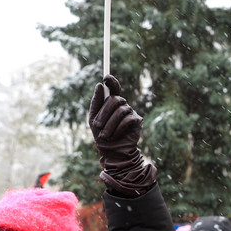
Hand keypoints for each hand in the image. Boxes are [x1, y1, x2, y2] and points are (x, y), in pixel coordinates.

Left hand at [88, 75, 156, 195]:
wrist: (112, 152)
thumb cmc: (102, 136)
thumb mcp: (93, 119)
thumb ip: (96, 103)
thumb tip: (99, 85)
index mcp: (111, 103)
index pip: (113, 88)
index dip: (112, 81)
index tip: (106, 77)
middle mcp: (122, 105)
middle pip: (114, 99)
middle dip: (103, 113)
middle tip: (97, 126)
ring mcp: (130, 112)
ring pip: (120, 110)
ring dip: (109, 124)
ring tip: (105, 136)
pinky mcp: (137, 120)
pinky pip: (127, 119)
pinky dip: (118, 128)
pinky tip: (115, 136)